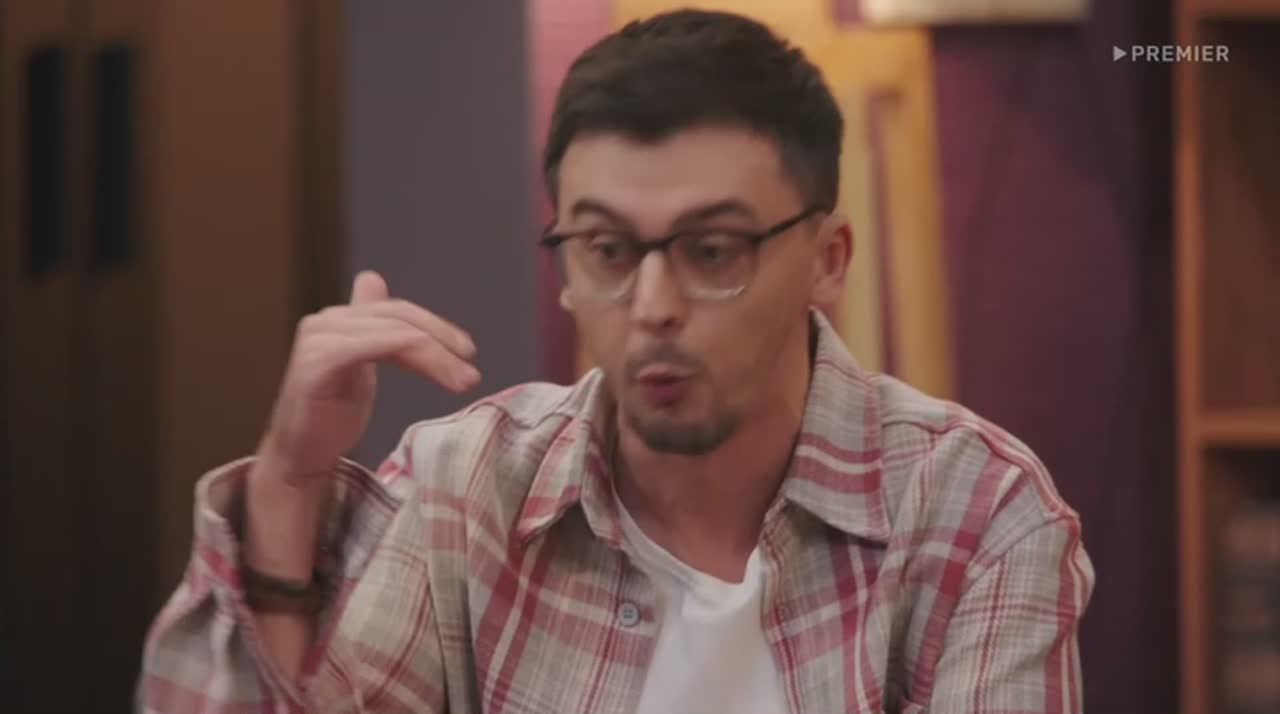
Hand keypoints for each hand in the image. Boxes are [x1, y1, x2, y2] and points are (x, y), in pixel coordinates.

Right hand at [255, 270, 479, 486]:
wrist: (299, 455)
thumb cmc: (329, 414)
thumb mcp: (360, 364)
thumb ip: (373, 328)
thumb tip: (373, 279)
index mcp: (341, 320)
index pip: (400, 311)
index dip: (437, 326)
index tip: (468, 352)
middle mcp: (326, 322)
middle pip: (399, 319)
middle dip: (442, 343)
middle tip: (471, 374)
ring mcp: (318, 339)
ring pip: (390, 332)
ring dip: (433, 356)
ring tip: (462, 381)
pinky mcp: (314, 363)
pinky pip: (362, 347)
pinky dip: (396, 346)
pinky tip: (424, 357)